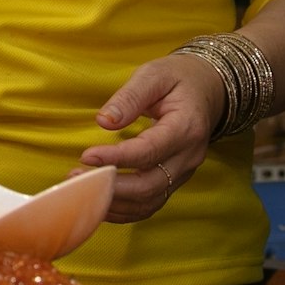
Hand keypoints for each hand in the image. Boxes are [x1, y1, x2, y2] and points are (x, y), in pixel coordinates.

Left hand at [80, 52, 230, 219]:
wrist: (208, 90)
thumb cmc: (178, 79)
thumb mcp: (154, 75)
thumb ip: (130, 97)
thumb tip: (104, 122)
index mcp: (186, 127)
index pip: (149, 151)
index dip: (117, 158)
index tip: (86, 157)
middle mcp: (189, 156)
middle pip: (149, 185)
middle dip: (110, 187)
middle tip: (77, 177)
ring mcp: (184, 172)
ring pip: (149, 201)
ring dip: (114, 203)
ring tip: (82, 191)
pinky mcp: (175, 180)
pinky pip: (151, 203)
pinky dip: (124, 210)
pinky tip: (100, 202)